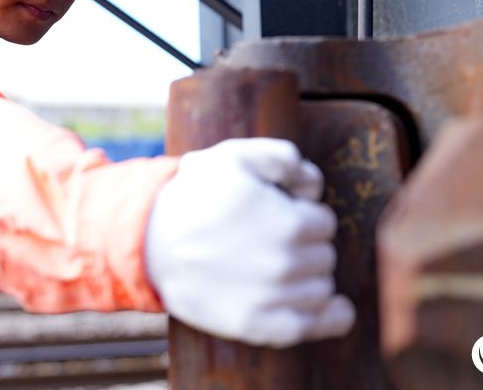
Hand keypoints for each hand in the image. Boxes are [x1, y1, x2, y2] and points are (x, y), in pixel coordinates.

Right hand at [144, 138, 354, 347]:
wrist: (148, 241)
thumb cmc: (192, 195)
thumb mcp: (234, 155)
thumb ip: (284, 156)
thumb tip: (313, 187)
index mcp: (289, 222)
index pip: (324, 222)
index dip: (304, 215)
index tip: (281, 214)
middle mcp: (286, 263)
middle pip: (324, 256)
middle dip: (306, 246)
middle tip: (271, 241)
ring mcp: (272, 297)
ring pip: (321, 289)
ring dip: (310, 278)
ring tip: (281, 268)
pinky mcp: (256, 325)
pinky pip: (312, 327)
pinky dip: (329, 319)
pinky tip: (335, 310)